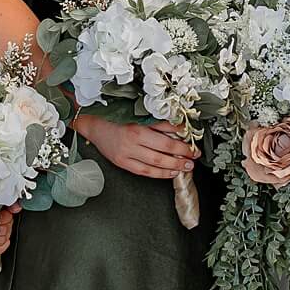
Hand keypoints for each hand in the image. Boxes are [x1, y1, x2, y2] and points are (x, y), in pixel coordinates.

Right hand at [77, 116, 198, 179]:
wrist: (95, 124)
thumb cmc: (117, 117)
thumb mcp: (139, 115)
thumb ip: (159, 122)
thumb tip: (180, 128)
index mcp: (139, 125)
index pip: (166, 133)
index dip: (183, 140)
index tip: (193, 143)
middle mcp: (133, 139)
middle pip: (164, 149)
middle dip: (182, 154)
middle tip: (194, 156)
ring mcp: (127, 152)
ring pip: (155, 163)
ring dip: (173, 166)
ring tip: (185, 167)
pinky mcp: (122, 162)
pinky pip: (144, 171)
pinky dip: (159, 173)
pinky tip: (169, 173)